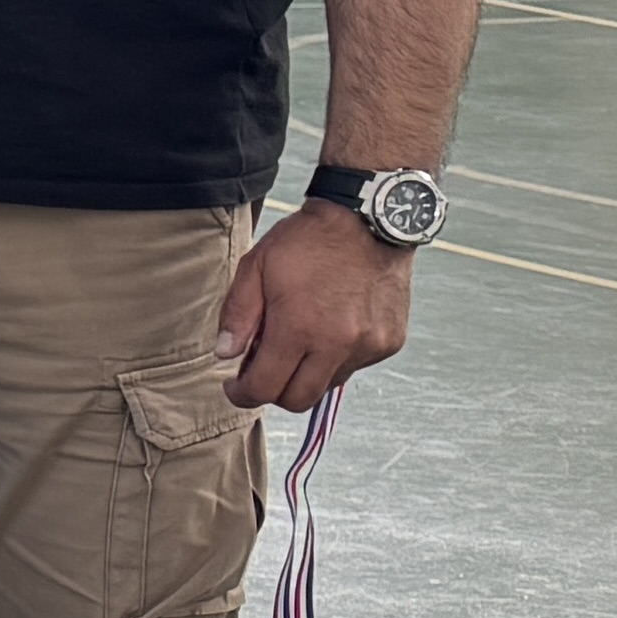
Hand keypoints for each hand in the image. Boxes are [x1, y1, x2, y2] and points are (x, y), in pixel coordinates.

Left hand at [221, 207, 412, 410]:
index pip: (265, 388)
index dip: (242, 393)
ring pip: (328, 384)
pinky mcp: (391, 341)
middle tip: (261, 369)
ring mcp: (369, 345)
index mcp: (299, 329)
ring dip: (307, 373)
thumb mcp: (256, 267)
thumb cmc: (308, 240)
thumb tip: (225, 354)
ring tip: (298, 339)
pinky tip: (330, 327)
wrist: (369, 218)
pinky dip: (337, 357)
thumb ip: (237, 316)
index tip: (234, 385)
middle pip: (299, 400)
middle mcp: (339, 344)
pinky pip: (356, 366)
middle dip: (274, 391)